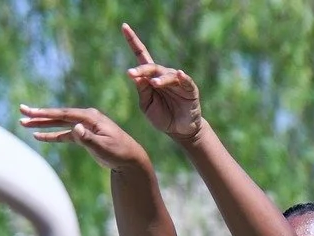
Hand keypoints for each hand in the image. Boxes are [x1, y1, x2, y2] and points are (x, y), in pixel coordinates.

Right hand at [18, 104, 150, 172]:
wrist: (130, 159)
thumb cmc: (119, 152)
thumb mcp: (103, 146)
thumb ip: (88, 138)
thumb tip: (75, 128)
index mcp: (90, 117)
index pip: (63, 114)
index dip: (46, 114)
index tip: (31, 113)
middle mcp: (85, 118)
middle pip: (58, 115)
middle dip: (39, 115)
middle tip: (21, 111)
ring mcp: (84, 126)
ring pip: (59, 124)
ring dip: (42, 124)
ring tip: (25, 123)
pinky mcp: (83, 136)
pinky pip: (64, 135)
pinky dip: (52, 136)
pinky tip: (39, 137)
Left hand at [122, 23, 202, 143]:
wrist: (179, 130)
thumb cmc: (162, 117)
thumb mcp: (147, 106)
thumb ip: (142, 91)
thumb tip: (134, 74)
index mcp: (151, 78)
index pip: (141, 55)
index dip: (133, 41)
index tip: (124, 27)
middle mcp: (163, 75)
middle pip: (151, 67)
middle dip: (141, 70)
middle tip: (131, 74)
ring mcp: (177, 80)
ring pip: (166, 75)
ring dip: (159, 79)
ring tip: (153, 84)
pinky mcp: (189, 88)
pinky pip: (185, 81)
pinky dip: (181, 77)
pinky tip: (178, 74)